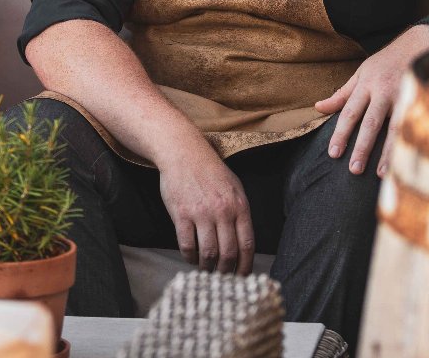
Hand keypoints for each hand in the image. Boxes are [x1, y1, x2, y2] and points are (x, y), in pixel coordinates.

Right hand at [154, 138, 254, 274]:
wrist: (183, 152)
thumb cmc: (210, 170)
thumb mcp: (234, 187)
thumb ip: (240, 212)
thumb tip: (243, 241)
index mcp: (239, 206)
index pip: (247, 245)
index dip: (245, 265)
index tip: (242, 276)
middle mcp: (222, 212)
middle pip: (228, 253)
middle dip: (226, 270)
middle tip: (222, 276)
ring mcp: (201, 213)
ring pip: (208, 252)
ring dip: (207, 267)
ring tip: (206, 269)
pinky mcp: (181, 214)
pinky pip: (187, 245)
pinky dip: (190, 257)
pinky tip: (191, 258)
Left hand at [315, 25, 428, 177]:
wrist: (419, 44)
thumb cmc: (387, 62)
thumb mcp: (361, 73)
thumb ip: (342, 94)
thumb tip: (319, 107)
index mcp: (366, 86)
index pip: (350, 113)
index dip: (341, 133)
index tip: (334, 153)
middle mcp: (384, 92)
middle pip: (370, 123)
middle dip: (361, 147)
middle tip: (353, 169)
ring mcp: (404, 96)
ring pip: (394, 128)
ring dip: (388, 152)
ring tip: (382, 174)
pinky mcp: (422, 101)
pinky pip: (415, 125)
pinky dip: (410, 143)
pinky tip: (409, 160)